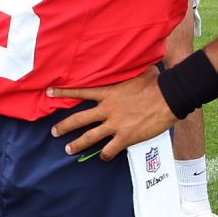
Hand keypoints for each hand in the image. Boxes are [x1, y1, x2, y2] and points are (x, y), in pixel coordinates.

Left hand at [46, 67, 175, 161]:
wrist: (169, 97)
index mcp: (108, 93)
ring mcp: (115, 124)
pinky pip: (110, 150)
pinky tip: (103, 158)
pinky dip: (105, 155)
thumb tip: (131, 59)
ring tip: (67, 150)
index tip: (48, 93)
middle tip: (53, 133)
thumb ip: (127, 71)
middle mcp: (107, 109)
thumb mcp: (136, 73)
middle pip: (78, 119)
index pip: (79, 92)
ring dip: (77, 144)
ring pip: (89, 137)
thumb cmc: (156, 83)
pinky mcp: (126, 137)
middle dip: (63, 127)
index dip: (62, 92)